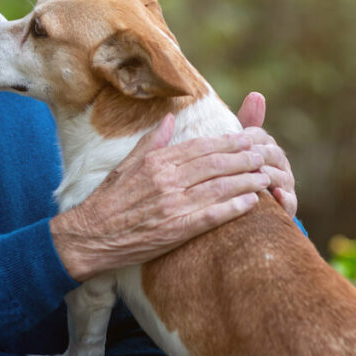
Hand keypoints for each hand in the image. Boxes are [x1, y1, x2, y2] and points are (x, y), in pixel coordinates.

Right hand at [50, 114, 269, 281]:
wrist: (89, 236)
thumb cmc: (107, 201)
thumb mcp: (126, 164)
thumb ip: (152, 142)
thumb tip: (170, 119)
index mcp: (157, 161)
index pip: (201, 147)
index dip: (228, 142)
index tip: (248, 138)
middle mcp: (167, 179)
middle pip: (215, 164)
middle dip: (244, 158)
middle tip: (264, 154)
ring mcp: (173, 205)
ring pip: (219, 187)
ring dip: (246, 180)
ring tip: (265, 176)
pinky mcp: (176, 230)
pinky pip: (212, 216)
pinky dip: (234, 208)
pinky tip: (252, 203)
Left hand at [237, 92, 297, 216]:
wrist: (244, 205)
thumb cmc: (237, 171)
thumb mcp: (236, 148)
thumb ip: (245, 122)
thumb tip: (257, 94)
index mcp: (267, 146)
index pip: (259, 136)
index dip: (247, 137)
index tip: (234, 139)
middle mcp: (280, 163)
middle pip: (272, 153)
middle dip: (258, 154)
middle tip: (244, 156)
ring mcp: (285, 184)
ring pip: (280, 175)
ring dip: (268, 174)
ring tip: (255, 174)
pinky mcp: (287, 205)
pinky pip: (288, 201)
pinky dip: (282, 197)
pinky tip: (274, 193)